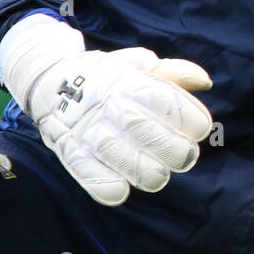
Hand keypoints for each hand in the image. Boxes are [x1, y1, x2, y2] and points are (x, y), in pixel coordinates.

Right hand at [0, 13, 212, 205]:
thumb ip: (172, 73)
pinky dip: (108, 187)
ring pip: (125, 160)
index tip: (199, 127)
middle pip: (150, 134)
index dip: (192, 119)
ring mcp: (88, 131)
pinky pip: (89, 176)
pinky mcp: (70, 152)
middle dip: (177, 150)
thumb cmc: (107, 77)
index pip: (166, 101)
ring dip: (150, 172)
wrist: (49, 81)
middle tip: (185, 154)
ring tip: (159, 172)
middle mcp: (108, 106)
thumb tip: (204, 81)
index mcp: (128, 81)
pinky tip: (122, 189)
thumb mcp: (137, 64)